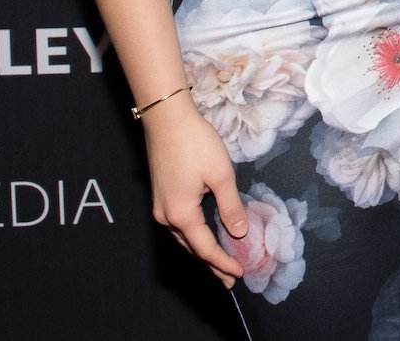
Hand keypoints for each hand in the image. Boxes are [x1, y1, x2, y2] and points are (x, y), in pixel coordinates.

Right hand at [143, 101, 246, 287]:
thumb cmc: (195, 144)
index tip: (239, 273)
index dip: (223, 263)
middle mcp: (166, 216)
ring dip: (200, 252)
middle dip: (211, 265)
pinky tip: (202, 236)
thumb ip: (230, 206)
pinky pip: (178, 225)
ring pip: (183, 238)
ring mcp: (160, 206)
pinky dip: (192, 237)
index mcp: (182, 215)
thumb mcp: (221, 175)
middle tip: (228, 280)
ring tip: (217, 264)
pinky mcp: (160, 195)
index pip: (205, 249)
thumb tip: (239, 232)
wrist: (166, 119)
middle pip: (191, 248)